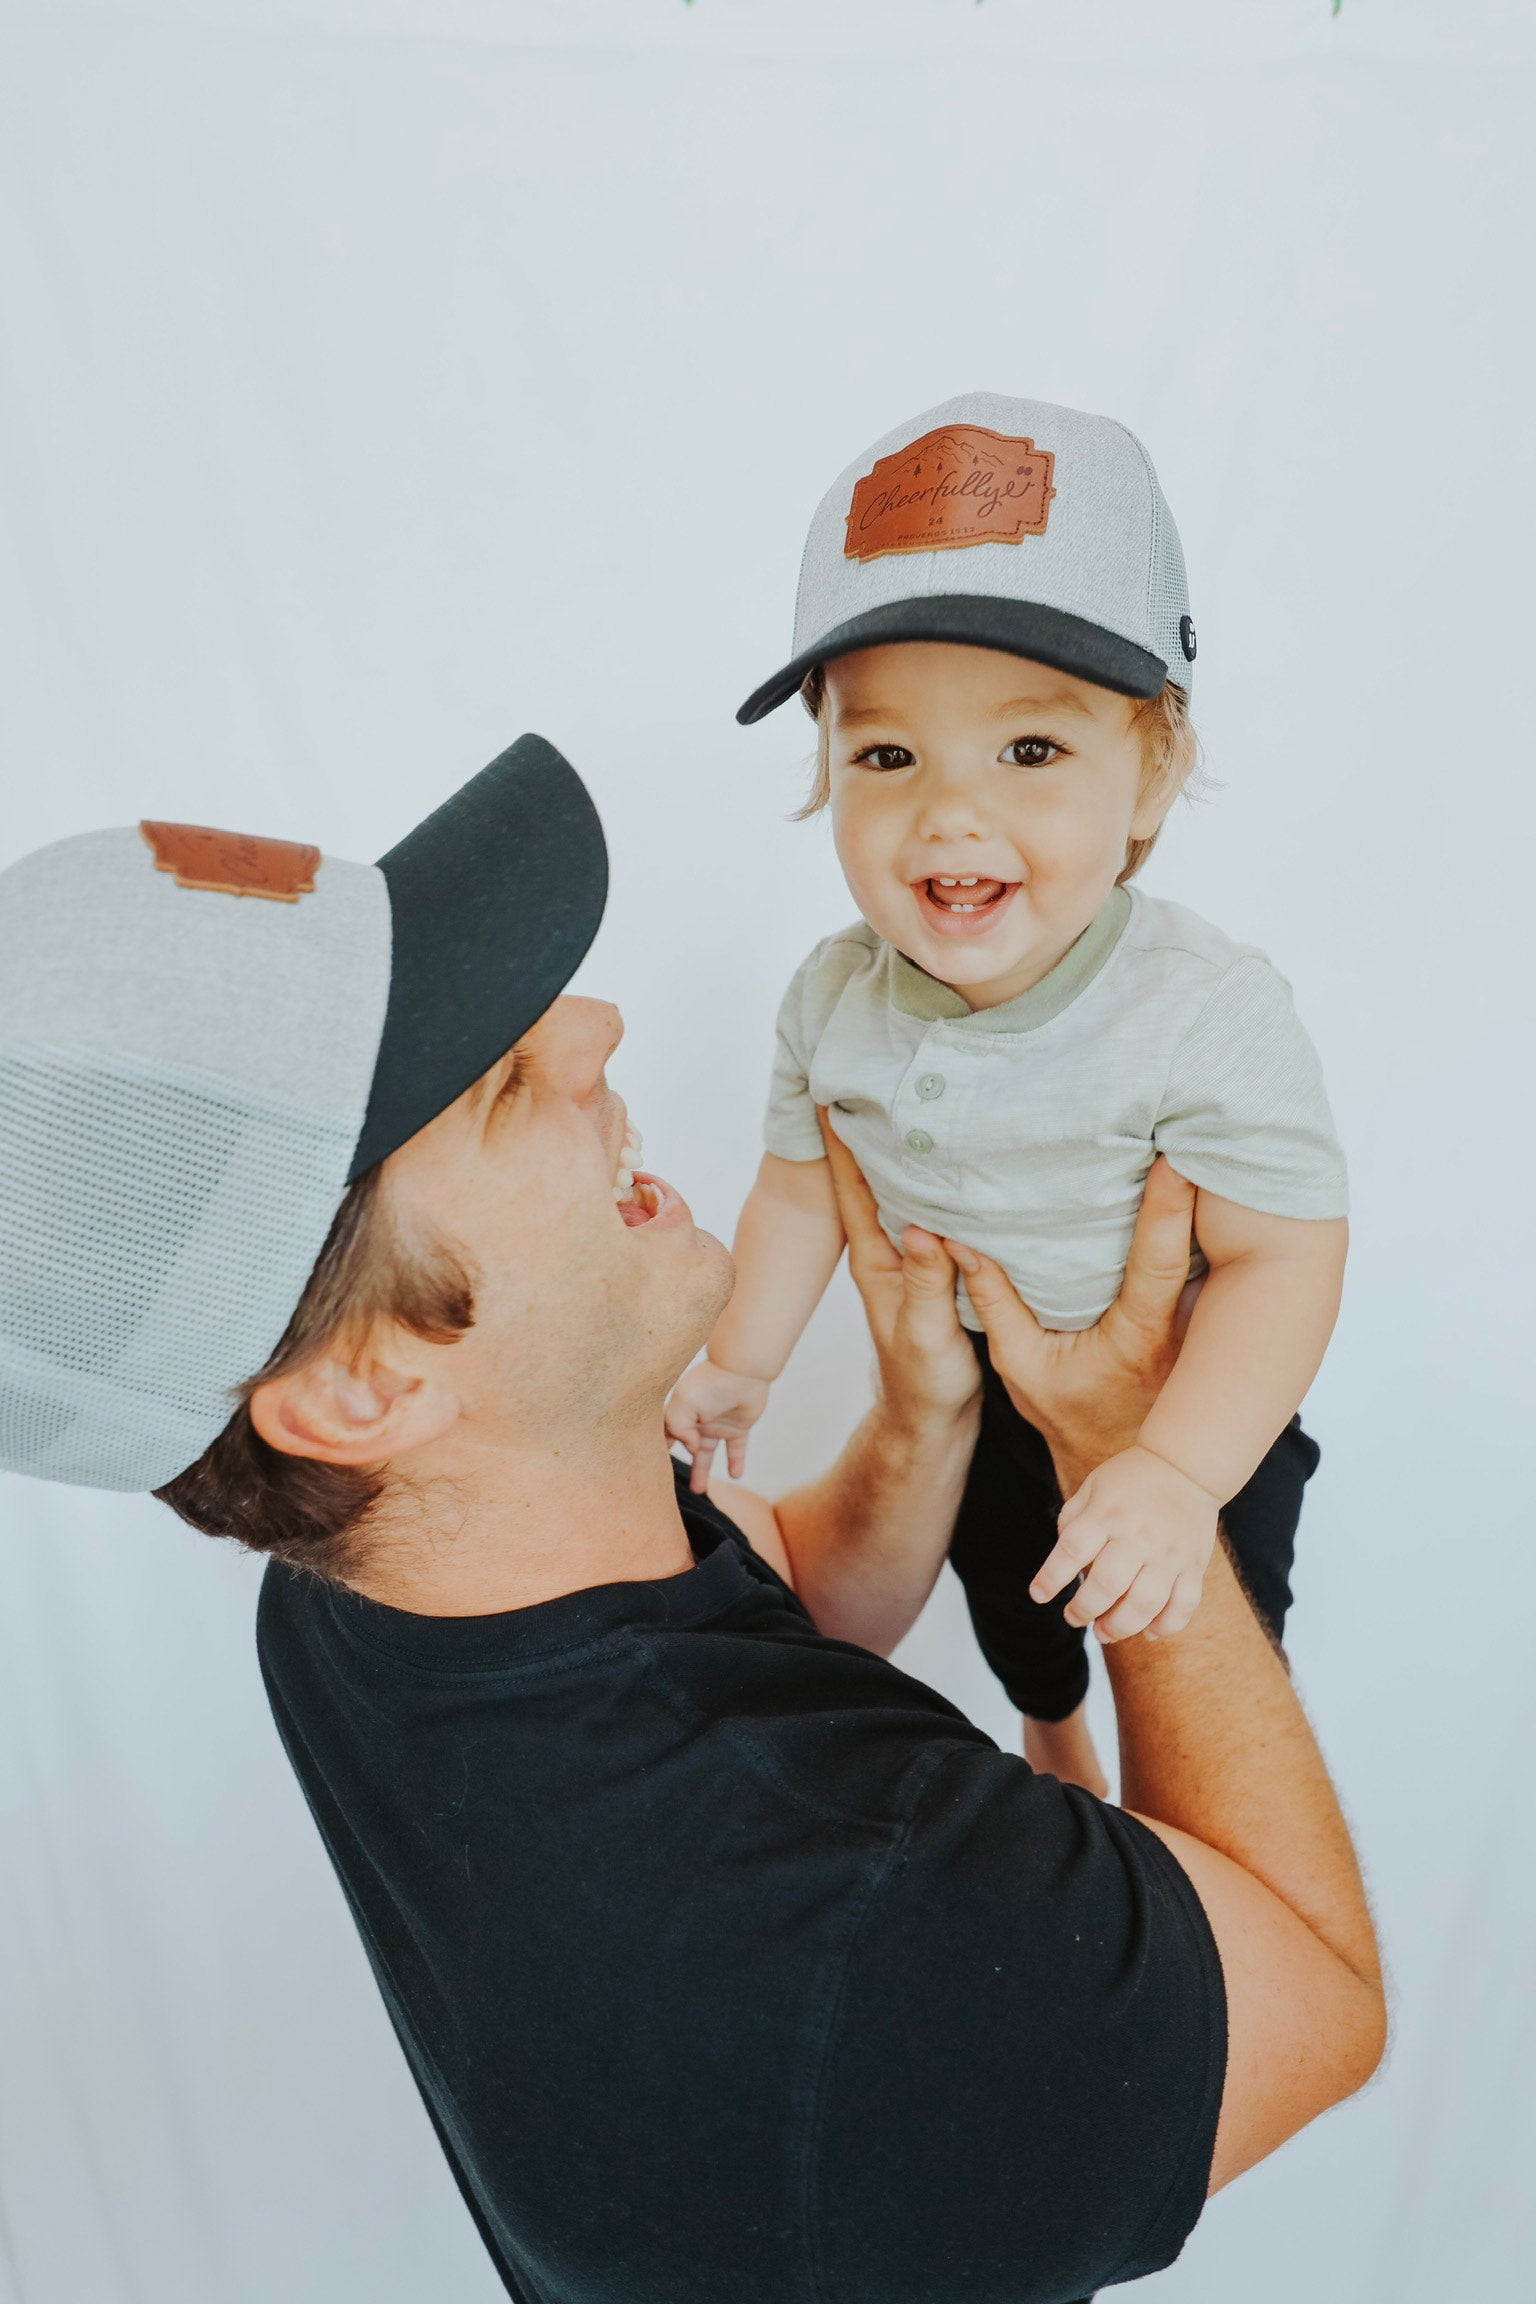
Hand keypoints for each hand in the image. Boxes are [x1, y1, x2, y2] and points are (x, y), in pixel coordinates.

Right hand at [665, 1360, 771, 1491]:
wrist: (743, 1372)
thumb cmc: (710, 1384)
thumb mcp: (683, 1404)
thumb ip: (679, 1429)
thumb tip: (691, 1449)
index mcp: (679, 1412)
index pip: (664, 1435)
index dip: (657, 1451)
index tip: (650, 1470)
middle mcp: (696, 1420)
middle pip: (684, 1447)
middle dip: (677, 1465)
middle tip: (670, 1487)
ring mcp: (717, 1424)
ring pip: (706, 1453)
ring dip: (702, 1471)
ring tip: (698, 1491)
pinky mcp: (738, 1427)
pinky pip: (736, 1449)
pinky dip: (736, 1462)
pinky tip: (735, 1475)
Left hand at [817, 1110, 981, 1432]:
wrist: (937, 1413)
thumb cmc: (926, 1380)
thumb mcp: (927, 1333)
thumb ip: (928, 1284)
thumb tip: (924, 1229)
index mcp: (877, 1259)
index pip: (852, 1191)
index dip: (838, 1144)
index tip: (824, 1094)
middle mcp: (889, 1248)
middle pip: (872, 1179)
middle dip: (864, 1130)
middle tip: (862, 1076)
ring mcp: (912, 1255)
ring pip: (903, 1191)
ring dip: (900, 1150)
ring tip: (903, 1099)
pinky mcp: (938, 1264)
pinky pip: (932, 1210)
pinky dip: (935, 1180)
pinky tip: (949, 1157)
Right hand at [944, 1157, 1200, 1494]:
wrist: (1126, 1465)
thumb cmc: (1069, 1413)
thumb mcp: (1020, 1365)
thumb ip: (994, 1303)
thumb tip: (958, 1243)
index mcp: (1136, 1337)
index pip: (1158, 1268)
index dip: (1167, 1214)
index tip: (1173, 1163)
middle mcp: (1182, 1329)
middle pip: (1207, 1251)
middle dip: (1211, 1192)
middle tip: (1212, 1129)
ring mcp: (1205, 1327)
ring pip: (1224, 1258)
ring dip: (1223, 1206)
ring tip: (1220, 1140)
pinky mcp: (1212, 1323)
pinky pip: (1222, 1268)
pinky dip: (1220, 1230)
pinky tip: (1222, 1183)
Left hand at [1032, 1444, 1219, 1642]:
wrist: (1186, 1465)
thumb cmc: (1129, 1480)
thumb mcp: (1092, 1487)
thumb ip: (1072, 1521)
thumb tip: (1062, 1565)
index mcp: (1106, 1514)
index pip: (1072, 1550)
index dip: (1050, 1578)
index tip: (1038, 1595)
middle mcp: (1137, 1536)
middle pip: (1107, 1585)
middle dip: (1084, 1610)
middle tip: (1073, 1618)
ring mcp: (1169, 1553)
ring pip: (1145, 1604)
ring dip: (1120, 1627)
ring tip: (1103, 1632)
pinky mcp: (1194, 1565)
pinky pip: (1184, 1605)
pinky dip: (1165, 1626)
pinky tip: (1147, 1631)